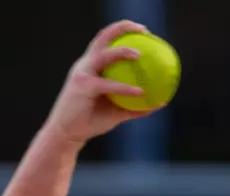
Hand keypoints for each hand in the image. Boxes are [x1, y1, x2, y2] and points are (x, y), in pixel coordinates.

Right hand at [42, 20, 157, 145]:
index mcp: (91, 65)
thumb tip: (161, 102)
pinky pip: (109, 85)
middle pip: (103, 36)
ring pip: (104, 55)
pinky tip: (141, 92)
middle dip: (122, 27)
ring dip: (122, 51)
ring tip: (140, 54)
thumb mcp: (117, 112)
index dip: (123, 30)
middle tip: (144, 30)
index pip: (106, 40)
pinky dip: (124, 88)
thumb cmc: (91, 122)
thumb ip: (136, 105)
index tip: (144, 31)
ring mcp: (83, 73)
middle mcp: (86, 64)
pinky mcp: (83, 86)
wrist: (67, 134)